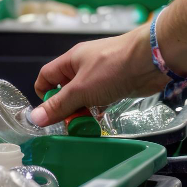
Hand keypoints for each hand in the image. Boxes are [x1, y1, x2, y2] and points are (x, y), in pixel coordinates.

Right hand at [31, 27, 168, 126]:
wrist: (151, 60)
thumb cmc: (113, 68)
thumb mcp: (81, 90)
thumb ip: (59, 105)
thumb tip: (35, 118)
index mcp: (70, 61)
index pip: (46, 76)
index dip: (44, 94)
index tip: (50, 113)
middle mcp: (84, 66)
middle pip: (65, 89)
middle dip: (66, 108)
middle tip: (71, 124)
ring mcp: (101, 75)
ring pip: (84, 96)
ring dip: (82, 111)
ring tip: (86, 125)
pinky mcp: (116, 83)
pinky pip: (100, 99)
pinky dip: (98, 110)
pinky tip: (101, 120)